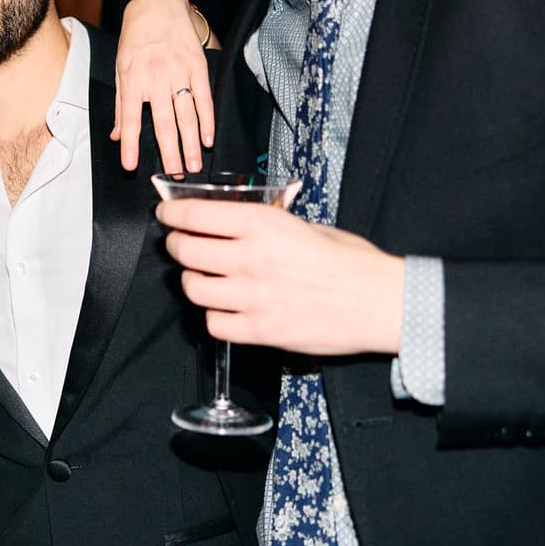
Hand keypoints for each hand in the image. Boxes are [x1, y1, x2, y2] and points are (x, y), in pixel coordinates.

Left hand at [112, 0, 213, 172]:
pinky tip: (207, 139)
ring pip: (186, 115)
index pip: (130, 117)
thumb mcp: (121, 70)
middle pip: (163, 122)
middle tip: (174, 175)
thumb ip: (121, 105)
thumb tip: (116, 137)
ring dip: (190, 143)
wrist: (157, 7)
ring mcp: (178, 71)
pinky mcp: (197, 66)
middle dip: (169, 152)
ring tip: (193, 165)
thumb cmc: (135, 42)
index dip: (130, 143)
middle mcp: (155, 76)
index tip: (131, 166)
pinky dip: (207, 120)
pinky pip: (203, 98)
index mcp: (132, 78)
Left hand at [156, 197, 403, 355]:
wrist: (379, 303)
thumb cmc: (350, 262)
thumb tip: (234, 224)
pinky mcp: (260, 331)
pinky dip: (213, 315)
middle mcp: (250, 259)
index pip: (196, 216)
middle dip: (176, 246)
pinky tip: (223, 307)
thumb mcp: (306, 225)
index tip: (165, 214)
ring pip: (194, 289)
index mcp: (262, 225)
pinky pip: (215, 323)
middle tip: (179, 244)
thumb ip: (266, 225)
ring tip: (200, 276)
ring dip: (191, 280)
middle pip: (186, 252)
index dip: (172, 214)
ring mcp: (252, 297)